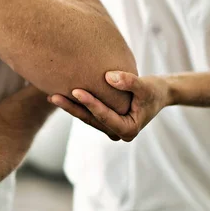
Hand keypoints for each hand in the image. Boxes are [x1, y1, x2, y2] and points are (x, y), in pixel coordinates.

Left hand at [50, 72, 172, 141]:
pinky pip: (88, 113)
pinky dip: (76, 104)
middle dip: (72, 107)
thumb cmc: (154, 89)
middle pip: (91, 119)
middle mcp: (117, 133)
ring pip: (87, 117)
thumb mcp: (145, 85)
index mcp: (128, 129)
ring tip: (52, 96)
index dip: (90, 103)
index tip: (75, 90)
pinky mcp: (105, 122)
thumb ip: (129, 81)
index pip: (105, 116)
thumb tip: (108, 77)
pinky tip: (60, 95)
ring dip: (70, 107)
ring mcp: (110, 129)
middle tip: (54, 96)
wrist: (158, 93)